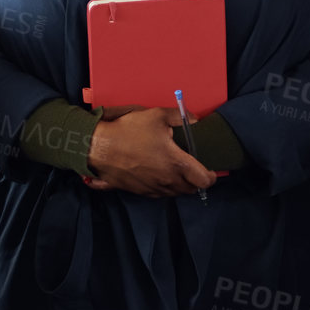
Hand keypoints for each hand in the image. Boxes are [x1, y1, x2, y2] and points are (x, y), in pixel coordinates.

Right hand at [86, 105, 216, 197]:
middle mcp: (167, 180)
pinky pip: (158, 194)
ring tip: (178, 173)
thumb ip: (180, 117)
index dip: (211, 177)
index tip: (211, 171)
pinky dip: (163, 188)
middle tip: (195, 170)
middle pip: (190, 190)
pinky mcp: (138, 191)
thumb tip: (194, 119)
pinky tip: (159, 176)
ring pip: (174, 193)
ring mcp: (152, 188)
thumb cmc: (129, 131)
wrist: (98, 147)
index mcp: (176, 163)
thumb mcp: (157, 116)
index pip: (203, 180)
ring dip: (180, 186)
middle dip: (196, 182)